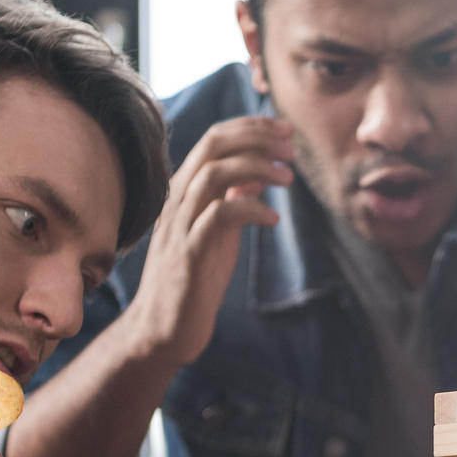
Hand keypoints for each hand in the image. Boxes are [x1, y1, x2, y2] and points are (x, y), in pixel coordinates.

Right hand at [124, 116, 293, 366]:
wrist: (164, 329)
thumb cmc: (194, 280)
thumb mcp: (218, 233)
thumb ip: (232, 201)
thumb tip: (257, 176)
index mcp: (185, 190)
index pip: (215, 138)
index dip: (252, 127)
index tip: (285, 129)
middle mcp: (178, 200)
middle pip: (214, 145)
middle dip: (257, 138)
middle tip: (292, 148)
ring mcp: (181, 225)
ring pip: (215, 173)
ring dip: (258, 168)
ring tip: (289, 178)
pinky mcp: (190, 253)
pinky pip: (219, 216)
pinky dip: (250, 210)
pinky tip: (273, 220)